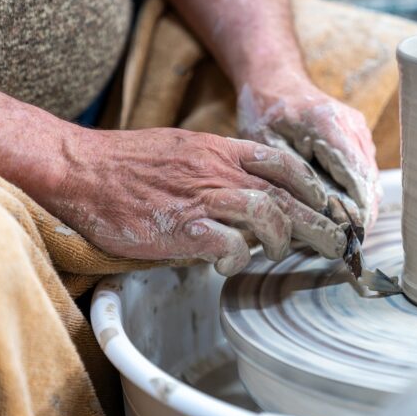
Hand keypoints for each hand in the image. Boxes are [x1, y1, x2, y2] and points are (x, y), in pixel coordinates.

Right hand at [49, 127, 347, 275]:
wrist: (81, 169)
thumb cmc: (126, 163)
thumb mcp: (180, 149)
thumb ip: (214, 166)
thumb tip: (239, 192)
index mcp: (220, 150)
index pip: (283, 163)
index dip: (311, 187)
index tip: (324, 206)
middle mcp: (218, 170)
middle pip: (287, 194)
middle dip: (319, 221)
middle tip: (335, 243)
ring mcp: (202, 197)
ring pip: (268, 215)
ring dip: (283, 239)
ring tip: (280, 254)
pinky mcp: (182, 227)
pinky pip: (229, 245)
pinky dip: (238, 258)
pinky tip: (228, 266)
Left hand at [237, 74, 380, 227]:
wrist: (274, 79)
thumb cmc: (264, 110)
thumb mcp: (266, 144)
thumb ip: (291, 175)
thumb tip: (317, 212)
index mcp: (327, 125)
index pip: (355, 176)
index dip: (358, 210)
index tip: (352, 237)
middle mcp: (351, 126)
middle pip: (369, 180)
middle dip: (362, 214)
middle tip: (347, 244)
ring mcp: (358, 129)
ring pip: (370, 177)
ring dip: (361, 205)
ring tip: (344, 233)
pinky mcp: (357, 135)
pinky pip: (363, 170)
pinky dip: (356, 192)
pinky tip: (340, 211)